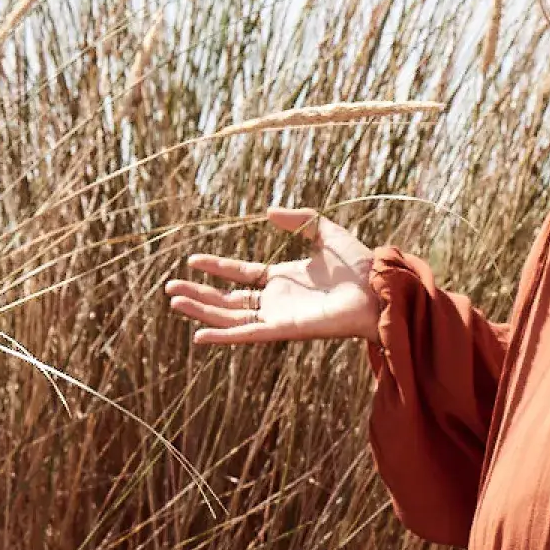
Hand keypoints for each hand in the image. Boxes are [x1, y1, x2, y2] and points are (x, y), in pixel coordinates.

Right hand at [164, 206, 382, 346]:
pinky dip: (224, 336)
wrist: (379, 288)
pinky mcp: (284, 330)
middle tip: (170, 287)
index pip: (241, 275)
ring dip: (202, 310)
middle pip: (229, 300)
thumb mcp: (326, 232)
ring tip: (173, 300)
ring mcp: (278, 316)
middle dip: (199, 294)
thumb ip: (300, 221)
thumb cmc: (360, 265)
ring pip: (231, 317)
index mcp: (284, 278)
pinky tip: (199, 334)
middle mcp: (277, 300)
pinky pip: (247, 334)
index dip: (216, 268)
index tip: (191, 260)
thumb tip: (268, 213)